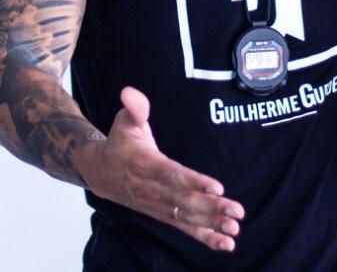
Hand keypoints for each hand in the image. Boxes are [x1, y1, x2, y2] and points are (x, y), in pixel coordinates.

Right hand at [75, 86, 244, 251]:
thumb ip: (134, 108)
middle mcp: (150, 189)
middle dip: (212, 207)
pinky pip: (184, 228)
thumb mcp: (124, 121)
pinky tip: (225, 244)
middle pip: (184, 201)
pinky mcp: (162, 215)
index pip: (172, 175)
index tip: (217, 187)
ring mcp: (156, 205)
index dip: (194, 182)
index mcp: (144, 164)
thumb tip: (129, 92)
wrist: (100, 172)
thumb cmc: (119, 142)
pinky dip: (205, 237)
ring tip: (234, 229)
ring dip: (212, 224)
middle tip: (237, 211)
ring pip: (186, 218)